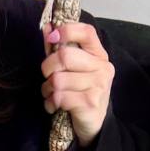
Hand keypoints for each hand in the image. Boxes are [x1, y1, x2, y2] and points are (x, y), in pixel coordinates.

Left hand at [42, 18, 113, 146]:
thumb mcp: (71, 68)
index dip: (66, 30)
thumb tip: (47, 26)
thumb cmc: (79, 92)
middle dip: (47, 68)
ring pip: (58, 79)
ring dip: (48, 89)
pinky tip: (55, 106)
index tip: (52, 38)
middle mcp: (103, 68)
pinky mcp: (90, 103)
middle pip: (65, 55)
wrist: (92, 124)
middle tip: (48, 77)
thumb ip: (59, 47)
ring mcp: (99, 85)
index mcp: (99, 55)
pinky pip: (59, 97)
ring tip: (52, 94)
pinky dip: (50, 103)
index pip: (86, 32)